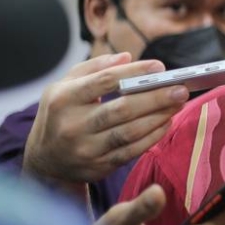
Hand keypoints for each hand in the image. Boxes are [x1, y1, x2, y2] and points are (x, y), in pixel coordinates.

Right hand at [24, 53, 188, 186]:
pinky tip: (166, 122)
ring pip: (129, 132)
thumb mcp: (64, 86)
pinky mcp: (98, 167)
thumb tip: (127, 58)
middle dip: (155, 98)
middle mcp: (72, 125)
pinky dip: (152, 136)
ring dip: (159, 117)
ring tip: (178, 103)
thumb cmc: (61, 114)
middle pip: (121, 109)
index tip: (159, 67)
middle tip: (180, 88)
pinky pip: (132, 151)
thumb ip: (94, 68)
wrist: (44, 160)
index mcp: (63, 99)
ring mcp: (86, 149)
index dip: (134, 73)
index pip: (103, 81)